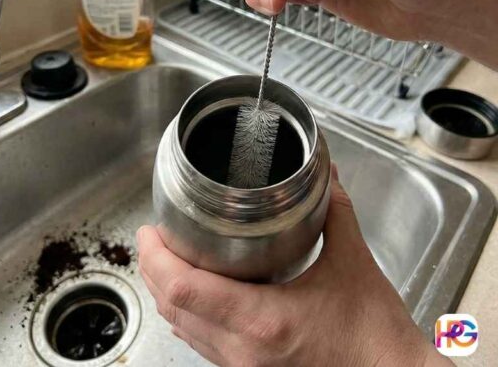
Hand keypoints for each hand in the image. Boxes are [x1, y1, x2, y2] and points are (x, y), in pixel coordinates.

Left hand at [137, 166, 451, 366]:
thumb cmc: (375, 334)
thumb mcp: (354, 264)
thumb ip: (334, 214)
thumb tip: (324, 176)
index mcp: (259, 320)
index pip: (181, 288)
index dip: (155, 256)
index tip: (150, 230)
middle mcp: (240, 349)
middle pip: (170, 306)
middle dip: (152, 268)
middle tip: (154, 237)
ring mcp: (240, 365)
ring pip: (180, 328)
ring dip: (166, 292)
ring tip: (168, 258)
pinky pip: (199, 342)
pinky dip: (187, 314)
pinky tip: (196, 292)